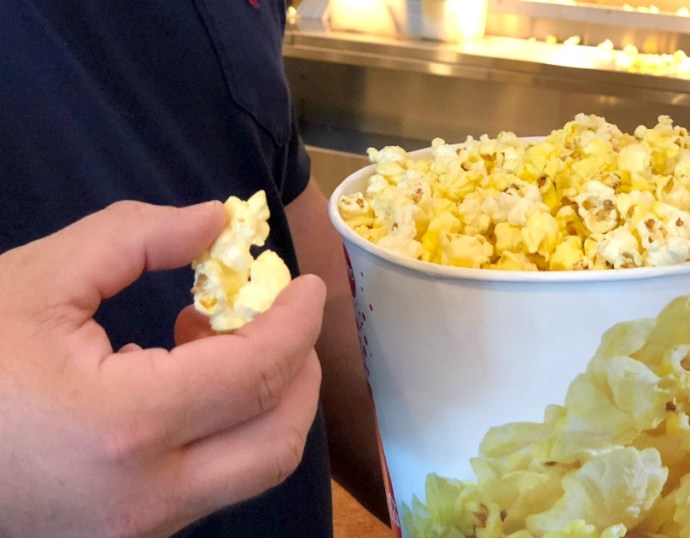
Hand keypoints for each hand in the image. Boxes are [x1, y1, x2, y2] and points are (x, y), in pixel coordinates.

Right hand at [0, 201, 324, 536]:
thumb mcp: (36, 280)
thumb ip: (136, 238)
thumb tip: (218, 222)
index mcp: (122, 427)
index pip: (255, 374)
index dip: (296, 323)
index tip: (305, 286)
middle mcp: (146, 495)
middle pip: (276, 440)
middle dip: (298, 371)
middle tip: (279, 317)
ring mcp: (140, 528)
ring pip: (251, 470)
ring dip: (264, 402)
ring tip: (215, 341)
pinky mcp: (130, 537)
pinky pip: (211, 484)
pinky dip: (226, 430)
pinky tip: (182, 382)